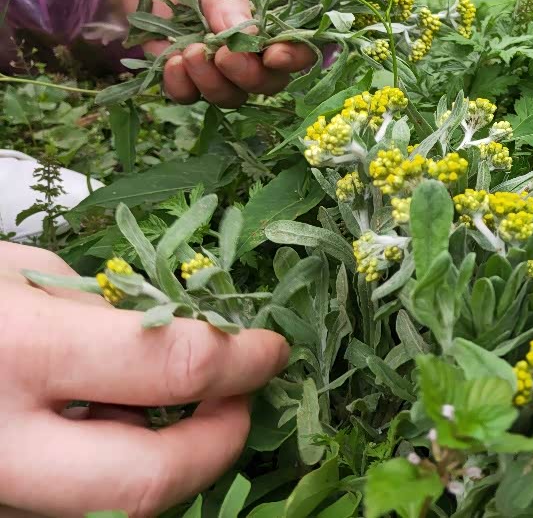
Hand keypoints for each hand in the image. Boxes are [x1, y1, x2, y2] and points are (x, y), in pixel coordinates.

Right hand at [0, 242, 289, 516]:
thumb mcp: (20, 274)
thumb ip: (109, 312)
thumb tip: (185, 334)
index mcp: (20, 349)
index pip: (173, 367)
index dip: (242, 361)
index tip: (270, 350)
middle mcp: (2, 443)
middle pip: (147, 481)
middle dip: (217, 445)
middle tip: (239, 404)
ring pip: (108, 507)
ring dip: (162, 462)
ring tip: (171, 411)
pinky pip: (67, 503)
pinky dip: (105, 470)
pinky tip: (103, 427)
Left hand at [104, 0, 316, 106]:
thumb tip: (242, 40)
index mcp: (272, 8)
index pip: (296, 46)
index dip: (291, 60)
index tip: (272, 55)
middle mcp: (246, 35)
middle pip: (263, 80)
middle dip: (247, 77)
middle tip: (223, 56)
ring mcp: (209, 47)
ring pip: (225, 92)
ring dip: (213, 86)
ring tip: (191, 56)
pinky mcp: (170, 51)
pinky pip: (183, 88)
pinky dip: (181, 86)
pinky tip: (173, 64)